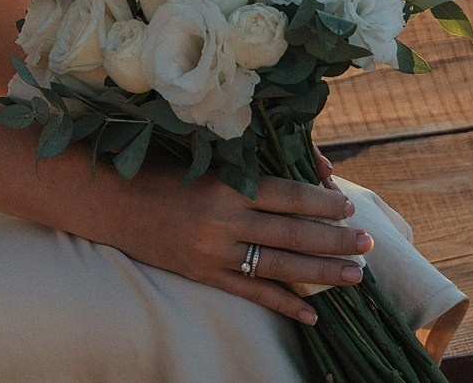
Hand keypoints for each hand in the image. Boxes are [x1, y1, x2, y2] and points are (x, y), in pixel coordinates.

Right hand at [88, 170, 373, 323]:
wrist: (104, 199)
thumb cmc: (153, 168)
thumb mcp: (199, 159)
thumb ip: (243, 166)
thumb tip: (294, 169)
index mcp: (224, 185)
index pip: (287, 195)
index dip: (322, 201)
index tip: (349, 205)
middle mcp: (223, 221)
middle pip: (293, 233)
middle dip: (335, 239)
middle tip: (368, 242)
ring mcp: (213, 252)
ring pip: (279, 265)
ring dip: (322, 272)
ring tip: (355, 276)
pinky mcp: (202, 274)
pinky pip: (251, 293)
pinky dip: (284, 304)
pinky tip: (312, 314)